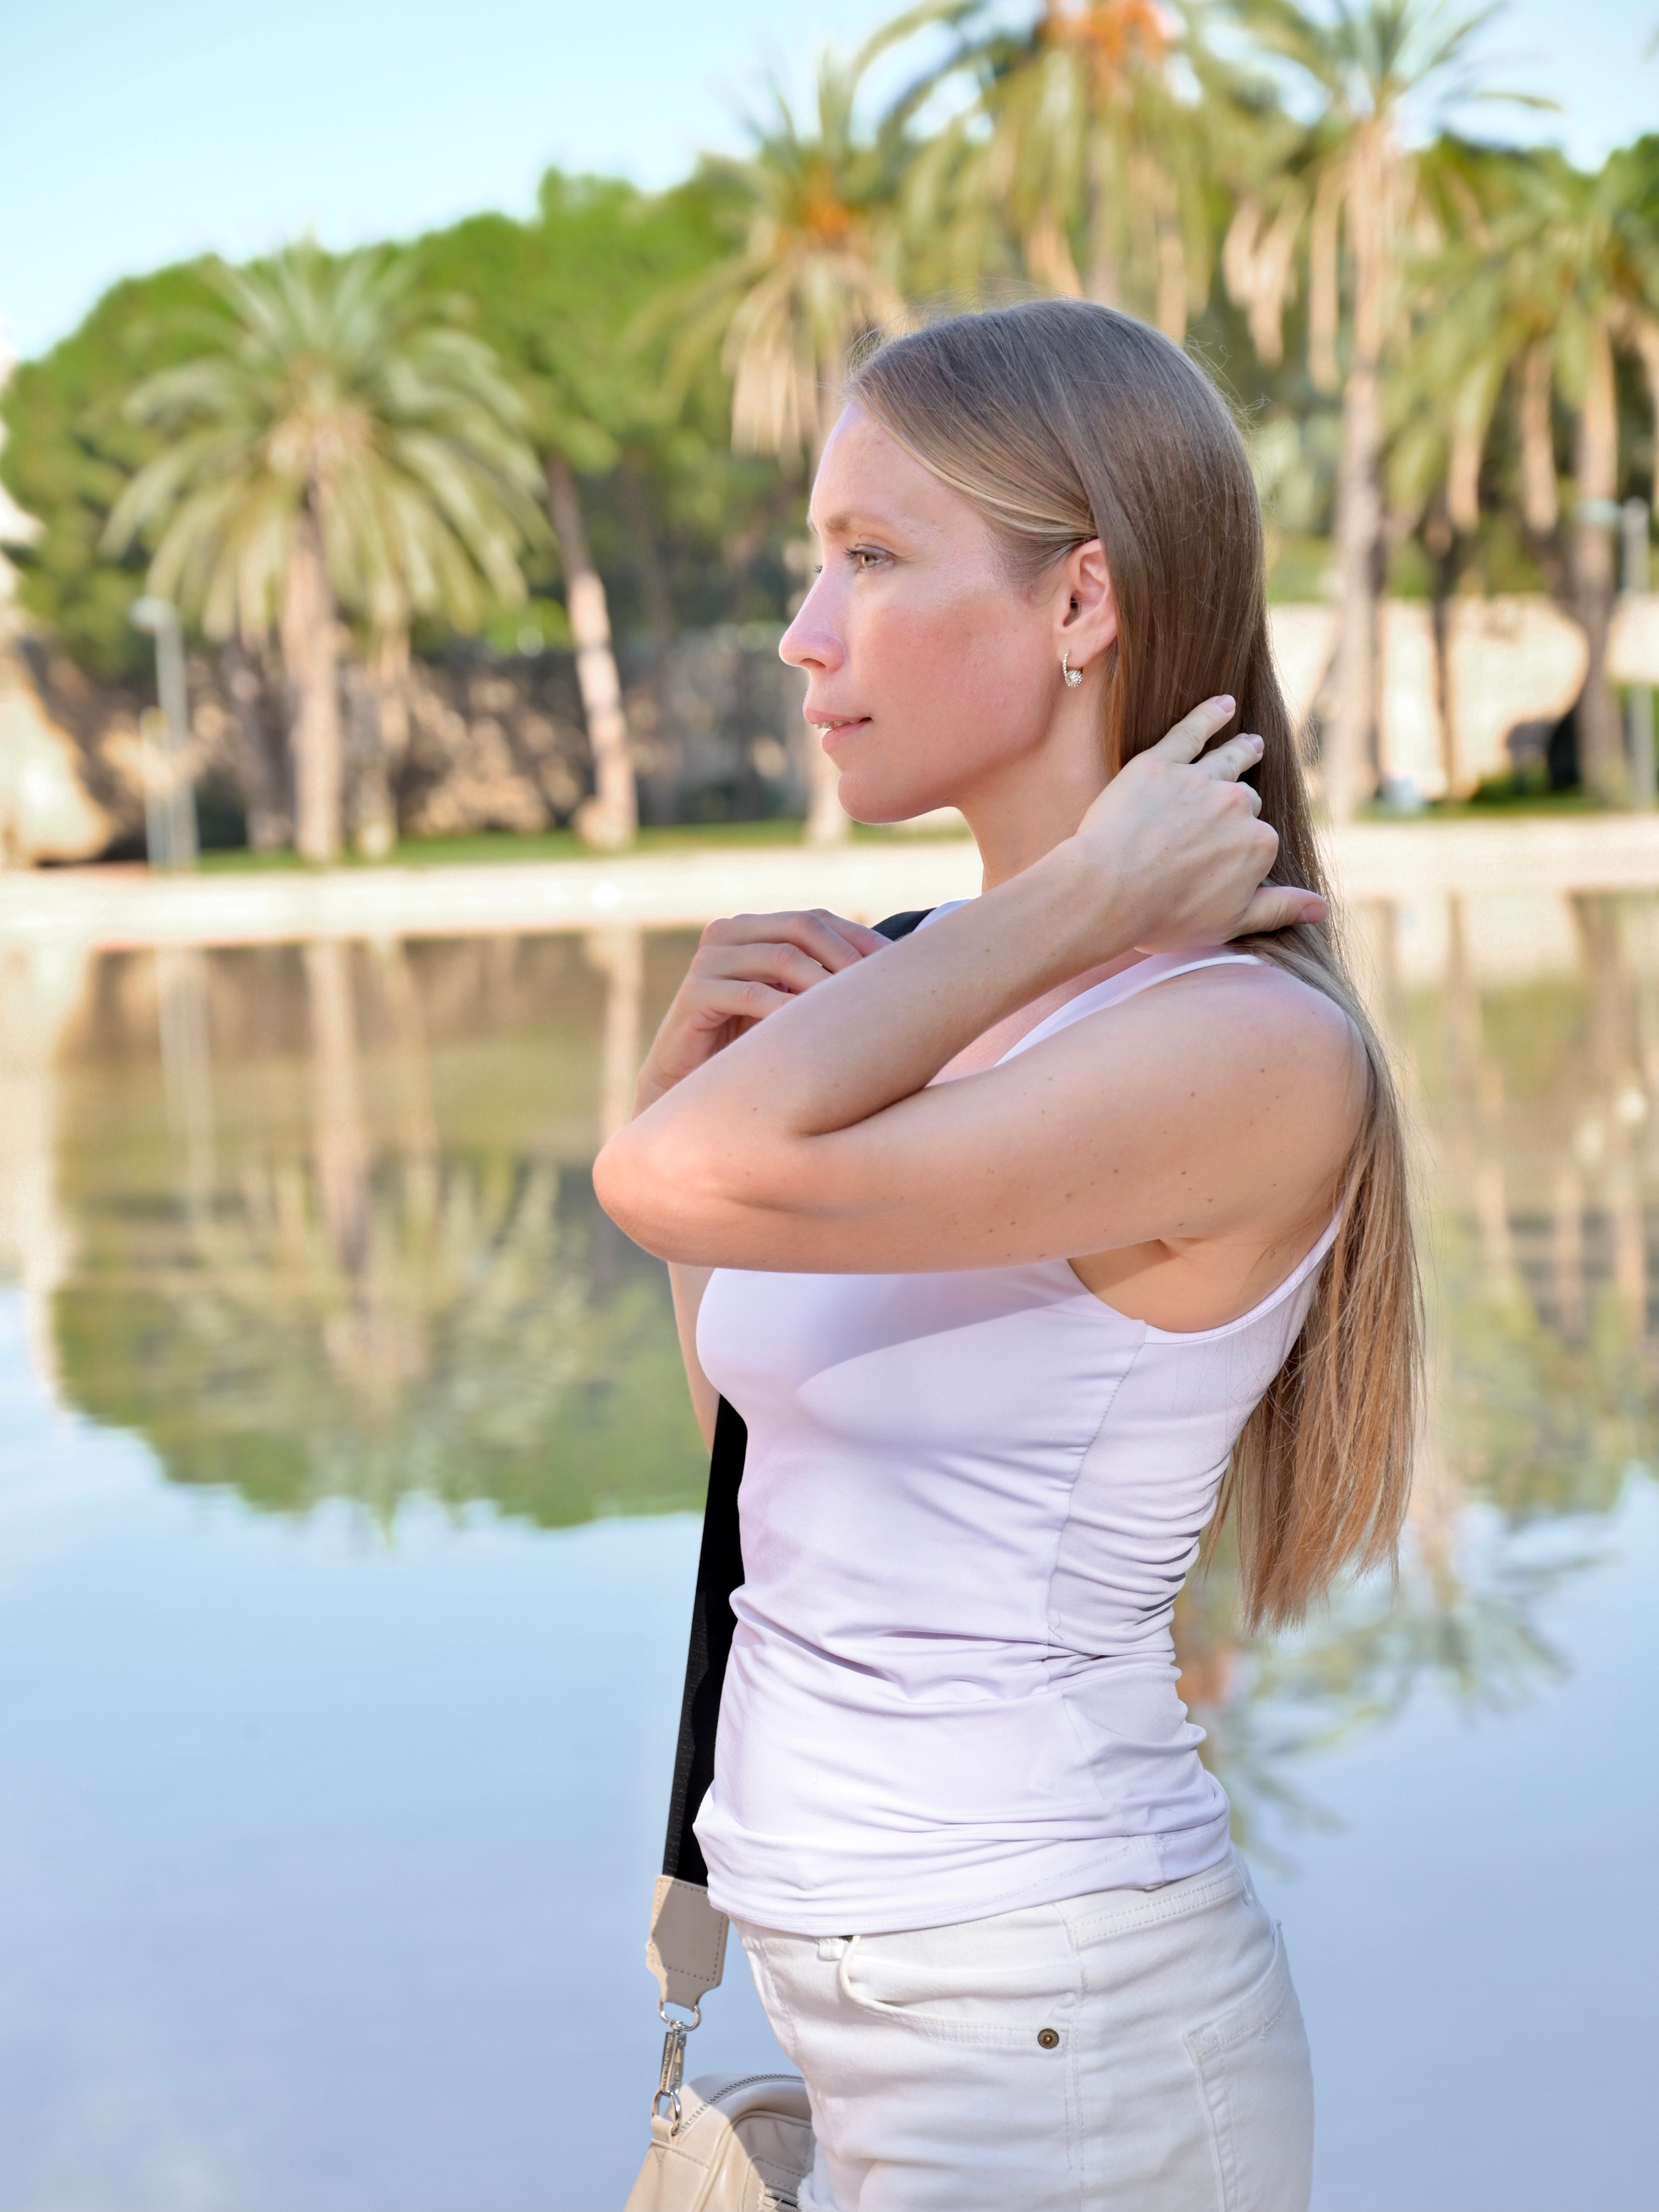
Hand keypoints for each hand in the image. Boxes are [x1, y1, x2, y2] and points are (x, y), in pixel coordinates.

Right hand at [634, 908, 888, 1113]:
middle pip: (800, 928)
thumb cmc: (748, 1047)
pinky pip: (753, 994)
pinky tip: (816, 1031)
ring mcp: (708, 960)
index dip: (858, 937)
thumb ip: (819, 979)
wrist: (687, 1086)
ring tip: (855, 1010)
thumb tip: (895, 968)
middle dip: (845, 954)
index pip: (814, 919)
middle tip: (878, 987)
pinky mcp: (694, 993)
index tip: (897, 965)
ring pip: (781, 957)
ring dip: (824, 982)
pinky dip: (789, 1009)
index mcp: (752, 928)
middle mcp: (727, 933)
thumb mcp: (787, 1003)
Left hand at [1072, 696, 1325, 950]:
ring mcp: (1199, 780)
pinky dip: (1209, 715)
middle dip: (1238, 806)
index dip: (1241, 849)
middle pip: (1244, 800)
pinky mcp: (1160, 763)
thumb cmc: (1164, 915)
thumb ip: (1279, 909)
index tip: (1224, 859)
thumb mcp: (1231, 923)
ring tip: (1253, 743)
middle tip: (1231, 806)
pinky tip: (1223, 704)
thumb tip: (1320, 908)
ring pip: (1229, 759)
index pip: (1258, 839)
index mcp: (1258, 844)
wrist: (1109, 891)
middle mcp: (1237, 806)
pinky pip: (1191, 731)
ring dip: (1244, 750)